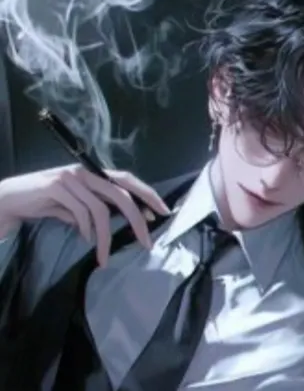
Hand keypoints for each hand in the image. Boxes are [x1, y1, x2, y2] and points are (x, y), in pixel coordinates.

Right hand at [0, 164, 170, 265]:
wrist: (12, 198)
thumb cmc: (48, 200)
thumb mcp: (78, 204)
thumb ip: (100, 208)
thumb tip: (128, 219)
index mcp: (94, 173)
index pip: (128, 180)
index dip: (147, 194)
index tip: (163, 212)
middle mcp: (86, 171)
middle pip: (121, 194)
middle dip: (137, 219)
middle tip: (147, 242)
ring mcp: (71, 177)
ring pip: (100, 209)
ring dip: (105, 237)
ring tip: (104, 257)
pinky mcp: (56, 186)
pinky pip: (80, 212)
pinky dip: (86, 230)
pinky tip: (85, 239)